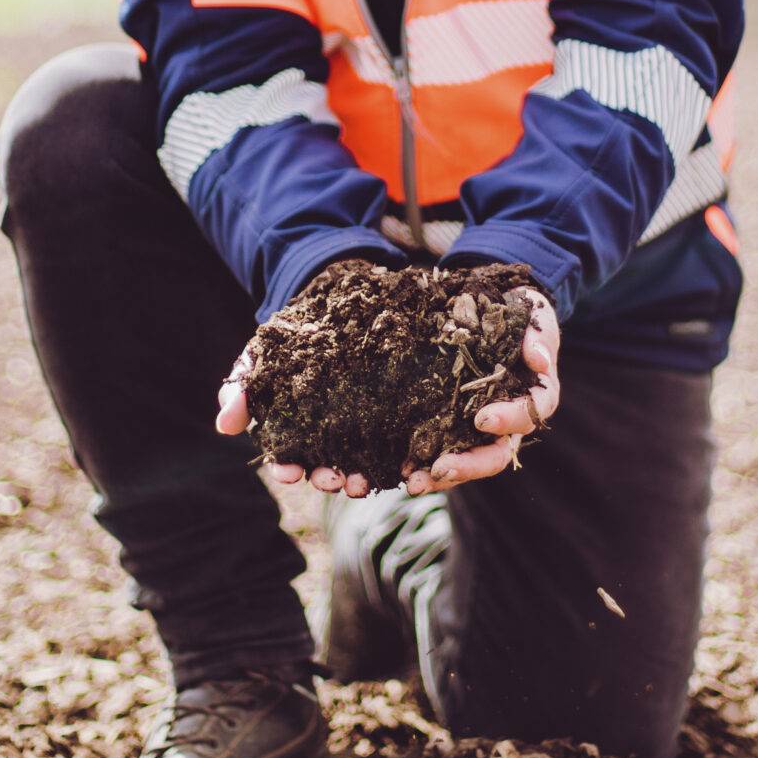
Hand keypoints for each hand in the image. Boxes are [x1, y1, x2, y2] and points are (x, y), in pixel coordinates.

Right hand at [214, 287, 562, 497]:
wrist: (393, 275)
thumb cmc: (335, 322)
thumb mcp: (285, 346)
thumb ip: (253, 381)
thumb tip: (224, 424)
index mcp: (382, 435)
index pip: (362, 471)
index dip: (337, 478)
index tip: (317, 476)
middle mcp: (432, 431)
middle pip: (425, 472)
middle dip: (398, 481)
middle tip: (366, 480)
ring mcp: (474, 405)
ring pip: (485, 453)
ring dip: (463, 465)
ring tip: (434, 466)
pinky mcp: (512, 374)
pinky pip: (532, 399)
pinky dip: (520, 402)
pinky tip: (493, 403)